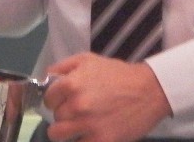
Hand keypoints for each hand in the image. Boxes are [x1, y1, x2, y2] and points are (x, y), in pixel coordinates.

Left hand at [42, 52, 170, 141]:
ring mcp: (88, 125)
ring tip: (76, 126)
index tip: (62, 100)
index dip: (54, 99)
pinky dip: (79, 140)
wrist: (148, 91)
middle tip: (76, 111)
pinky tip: (87, 134)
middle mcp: (76, 105)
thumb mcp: (87, 60)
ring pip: (58, 135)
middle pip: (54, 117)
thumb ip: (62, 67)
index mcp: (71, 84)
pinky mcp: (101, 141)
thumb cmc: (117, 74)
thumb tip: (45, 78)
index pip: (47, 98)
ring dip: (64, 131)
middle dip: (63, 114)